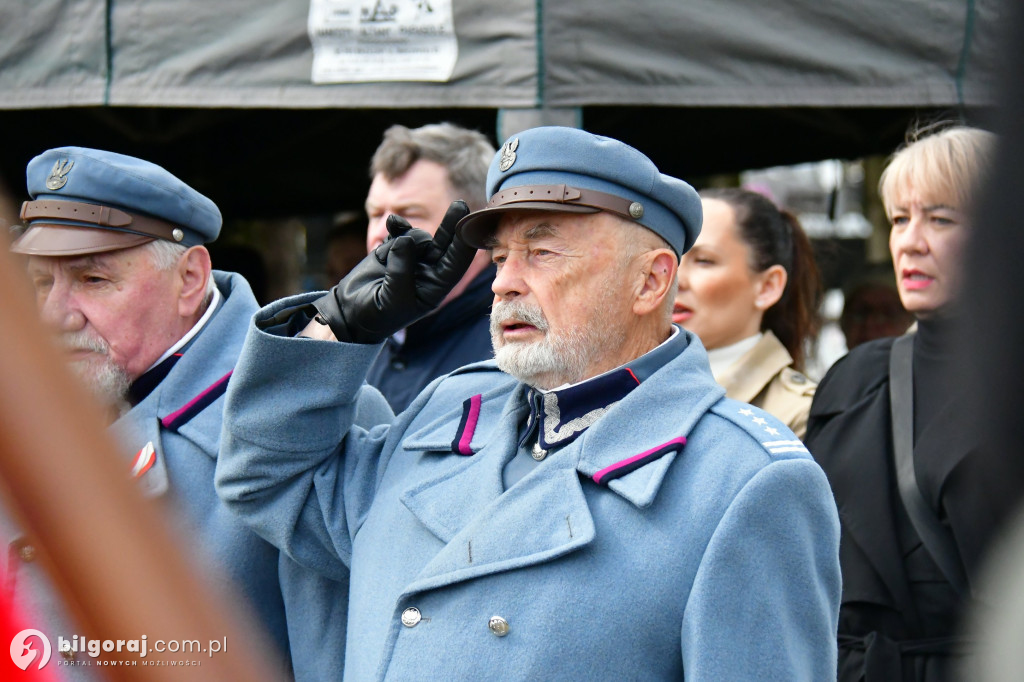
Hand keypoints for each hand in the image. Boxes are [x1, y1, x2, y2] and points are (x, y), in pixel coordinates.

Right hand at [312, 200, 474, 342]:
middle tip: (460, 204)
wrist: (351, 311)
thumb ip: (402, 269)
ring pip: (419, 236)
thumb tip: (406, 239)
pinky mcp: (395, 249)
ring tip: (385, 258)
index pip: (456, 264)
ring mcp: (412, 258)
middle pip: (445, 244)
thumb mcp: (393, 297)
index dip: (463, 244)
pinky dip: (397, 226)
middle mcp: (429, 271)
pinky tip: (391, 222)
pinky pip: (402, 232)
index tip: (468, 225)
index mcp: (436, 287)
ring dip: (406, 237)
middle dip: (452, 225)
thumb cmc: (377, 313)